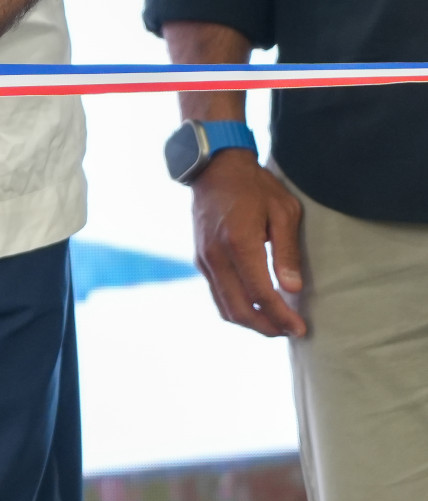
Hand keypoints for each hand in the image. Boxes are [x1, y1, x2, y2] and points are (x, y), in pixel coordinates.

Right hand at [191, 151, 305, 336]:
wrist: (214, 169)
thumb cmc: (255, 186)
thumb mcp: (282, 211)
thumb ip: (287, 252)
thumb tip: (293, 289)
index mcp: (239, 244)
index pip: (261, 295)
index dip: (282, 317)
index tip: (300, 329)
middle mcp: (216, 256)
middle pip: (239, 310)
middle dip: (266, 327)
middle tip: (289, 331)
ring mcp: (203, 259)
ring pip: (224, 307)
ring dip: (250, 321)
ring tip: (275, 323)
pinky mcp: (200, 258)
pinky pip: (217, 293)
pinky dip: (237, 307)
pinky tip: (256, 304)